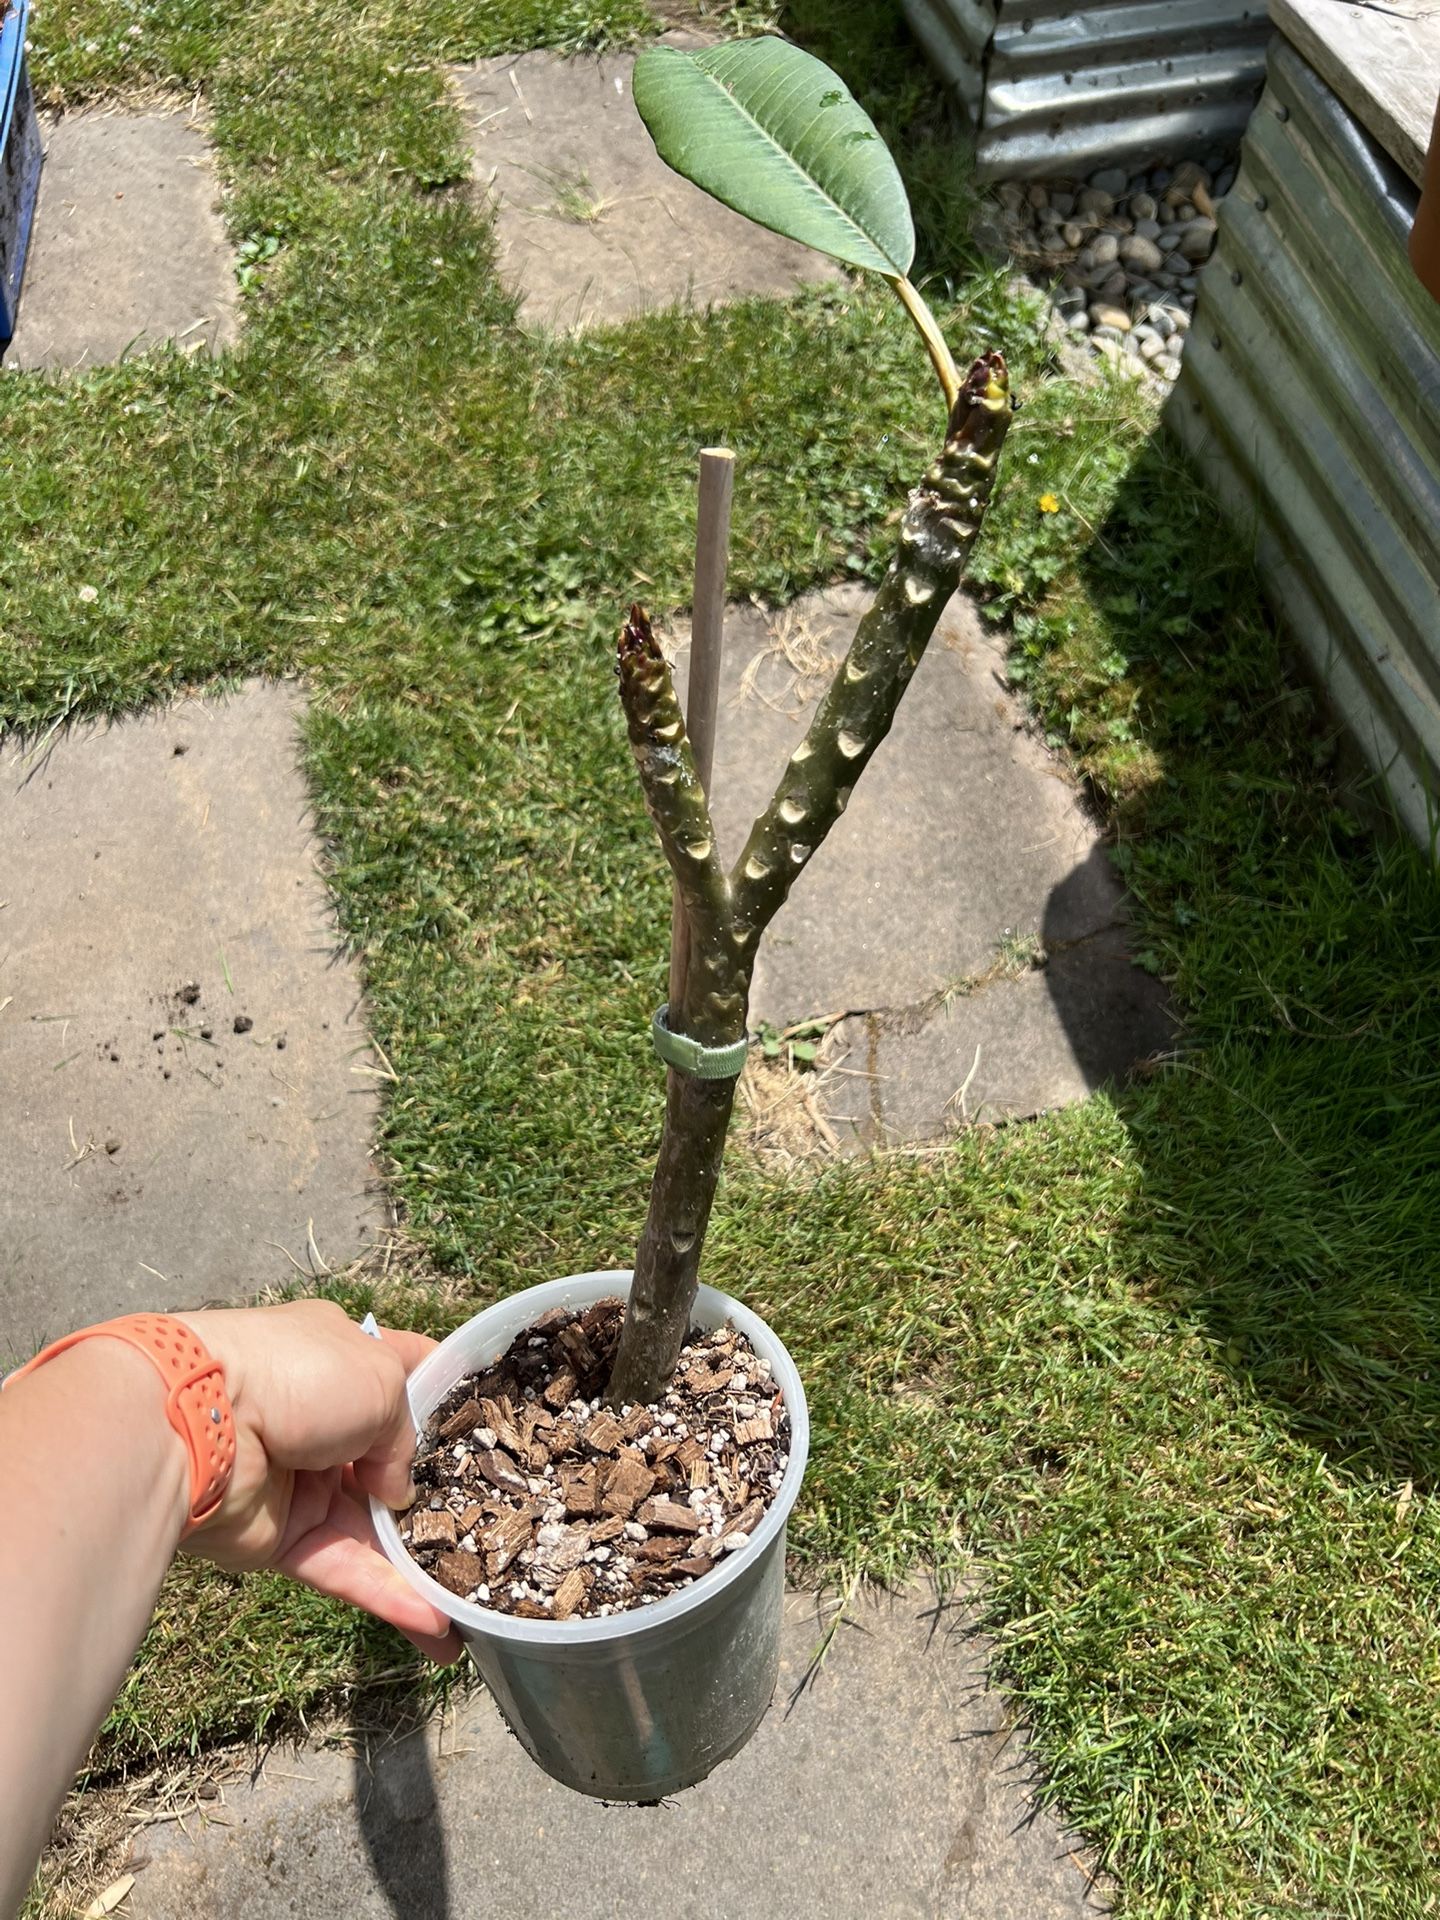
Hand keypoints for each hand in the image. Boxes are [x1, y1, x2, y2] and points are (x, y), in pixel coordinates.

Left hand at [178, 1301, 460, 1662]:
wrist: (195, 1428)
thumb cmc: (294, 1377)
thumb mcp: (381, 1379)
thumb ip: (406, 1437)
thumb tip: (395, 1492)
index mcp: (343, 1356)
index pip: (409, 1370)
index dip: (450, 1395)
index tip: (495, 1426)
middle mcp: (323, 1417)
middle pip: (393, 1461)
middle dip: (438, 1494)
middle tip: (493, 1526)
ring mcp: (302, 1480)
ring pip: (372, 1528)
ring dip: (419, 1565)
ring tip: (474, 1601)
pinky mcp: (280, 1539)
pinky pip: (343, 1569)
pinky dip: (386, 1596)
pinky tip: (437, 1627)